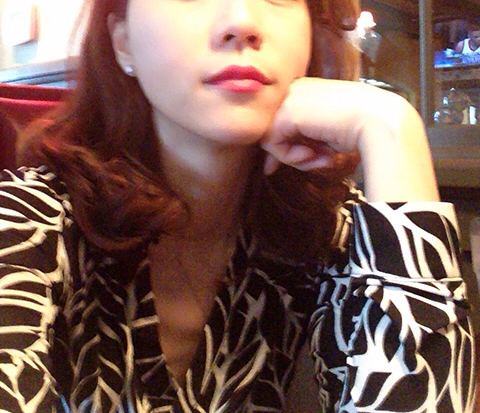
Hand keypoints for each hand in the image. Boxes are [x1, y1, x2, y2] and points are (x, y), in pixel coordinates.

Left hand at [260, 78, 438, 201]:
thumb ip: (300, 141)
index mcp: (304, 90)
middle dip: (292, 155)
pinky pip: (273, 146)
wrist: (379, 120)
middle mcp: (293, 90)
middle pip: (274, 133)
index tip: (305, 162)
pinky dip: (291, 158)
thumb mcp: (324, 132)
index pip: (281, 123)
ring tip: (322, 160)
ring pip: (272, 141)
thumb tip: (269, 165)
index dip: (288, 147)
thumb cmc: (359, 127)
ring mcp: (288, 100)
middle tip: (319, 162)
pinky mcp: (286, 114)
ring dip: (295, 159)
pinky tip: (314, 156)